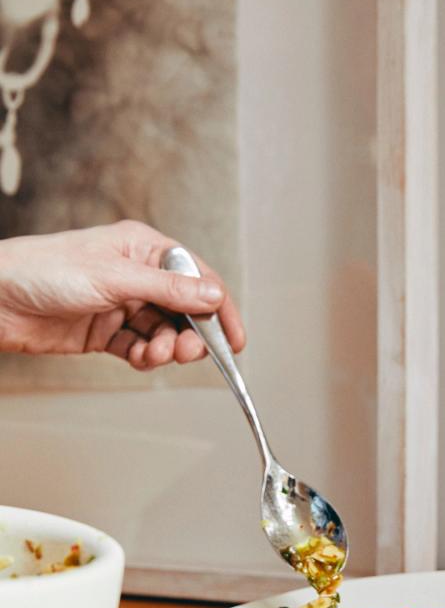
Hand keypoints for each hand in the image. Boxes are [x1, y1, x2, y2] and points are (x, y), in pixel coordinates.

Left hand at [0, 220, 244, 368]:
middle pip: (184, 310)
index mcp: (144, 248)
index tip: (235, 340)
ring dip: (165, 349)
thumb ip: (168, 290)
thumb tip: (213, 296)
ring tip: (152, 355)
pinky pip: (139, 348)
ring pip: (163, 333)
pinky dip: (143, 358)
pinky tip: (136, 359)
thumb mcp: (115, 278)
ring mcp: (122, 305)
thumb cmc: (45, 271)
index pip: (197, 278)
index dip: (220, 309)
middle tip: (186, 352)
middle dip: (190, 335)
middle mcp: (137, 275)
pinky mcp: (105, 331)